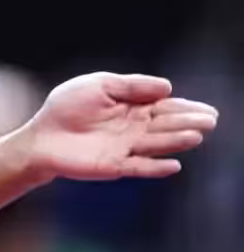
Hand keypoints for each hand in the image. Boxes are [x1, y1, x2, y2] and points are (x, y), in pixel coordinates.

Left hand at [21, 72, 217, 180]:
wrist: (42, 135)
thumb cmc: (67, 107)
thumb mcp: (98, 85)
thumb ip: (131, 86)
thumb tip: (168, 87)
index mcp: (131, 108)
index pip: (163, 107)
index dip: (186, 108)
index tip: (207, 110)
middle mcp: (133, 128)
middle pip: (165, 124)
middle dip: (187, 122)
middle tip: (210, 121)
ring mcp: (126, 147)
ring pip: (156, 143)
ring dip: (176, 140)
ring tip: (195, 136)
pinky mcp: (115, 165)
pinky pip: (140, 166)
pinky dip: (156, 167)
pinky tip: (174, 165)